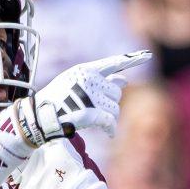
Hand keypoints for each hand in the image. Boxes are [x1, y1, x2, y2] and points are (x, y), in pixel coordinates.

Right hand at [33, 50, 151, 138]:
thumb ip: (100, 80)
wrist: (41, 116)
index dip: (133, 60)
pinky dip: (111, 129)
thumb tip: (124, 79)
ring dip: (108, 116)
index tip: (148, 55)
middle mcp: (89, 80)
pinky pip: (110, 121)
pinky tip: (109, 133)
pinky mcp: (91, 112)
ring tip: (92, 118)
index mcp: (85, 70)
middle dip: (110, 102)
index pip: (113, 63)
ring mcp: (90, 96)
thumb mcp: (75, 83)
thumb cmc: (57, 100)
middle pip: (117, 92)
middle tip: (94, 108)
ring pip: (115, 108)